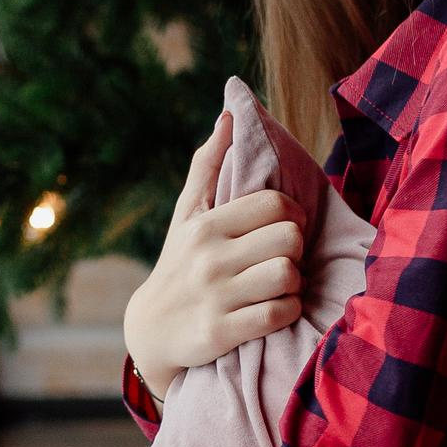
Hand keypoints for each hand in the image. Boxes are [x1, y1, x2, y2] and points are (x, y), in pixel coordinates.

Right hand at [122, 110, 304, 400]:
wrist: (151, 330)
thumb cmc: (179, 261)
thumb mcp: (187, 213)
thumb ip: (209, 164)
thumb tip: (229, 113)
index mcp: (207, 225)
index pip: (276, 204)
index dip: (293, 215)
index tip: (285, 227)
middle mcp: (210, 258)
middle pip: (289, 238)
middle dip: (295, 249)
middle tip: (283, 256)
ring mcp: (216, 296)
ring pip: (287, 275)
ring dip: (294, 281)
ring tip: (281, 283)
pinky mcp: (222, 333)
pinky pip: (278, 313)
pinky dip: (287, 310)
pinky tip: (276, 308)